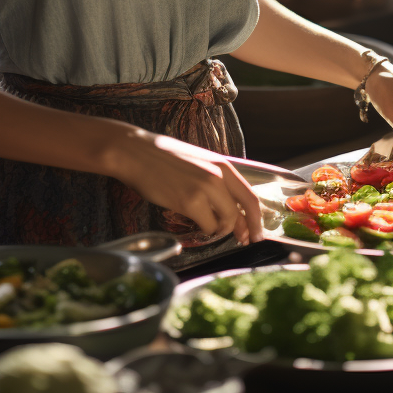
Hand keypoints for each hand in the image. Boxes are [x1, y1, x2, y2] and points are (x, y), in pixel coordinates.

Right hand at [106, 128, 262, 244]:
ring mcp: (204, 189)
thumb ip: (217, 182)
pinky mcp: (188, 202)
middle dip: (244, 230)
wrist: (135, 152)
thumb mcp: (199, 163)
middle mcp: (218, 176)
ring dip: (219, 229)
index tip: (258, 233)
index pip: (250, 196)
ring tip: (208, 225)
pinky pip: (206, 226)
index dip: (257, 218)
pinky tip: (194, 223)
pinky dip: (203, 229)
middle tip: (242, 240)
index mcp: (223, 165)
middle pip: (243, 212)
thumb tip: (231, 208)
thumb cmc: (164, 158)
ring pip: (226, 221)